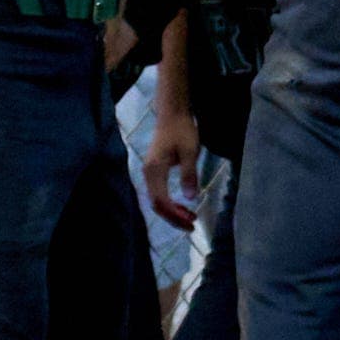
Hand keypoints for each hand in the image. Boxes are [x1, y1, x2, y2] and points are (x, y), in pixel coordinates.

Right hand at [144, 106, 202, 228]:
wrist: (172, 114)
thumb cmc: (182, 130)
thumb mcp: (190, 151)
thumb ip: (189, 174)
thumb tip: (190, 198)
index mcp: (154, 169)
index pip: (160, 200)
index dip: (174, 214)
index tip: (191, 221)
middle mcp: (148, 173)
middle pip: (156, 204)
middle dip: (173, 217)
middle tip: (192, 225)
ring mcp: (149, 173)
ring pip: (156, 200)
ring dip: (172, 212)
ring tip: (190, 218)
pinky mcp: (153, 171)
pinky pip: (158, 193)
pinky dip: (169, 203)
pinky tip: (182, 207)